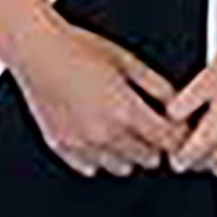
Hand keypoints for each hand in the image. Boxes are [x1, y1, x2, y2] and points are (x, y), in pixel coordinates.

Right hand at [12, 22, 187, 177]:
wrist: (37, 51)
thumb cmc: (79, 49)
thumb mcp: (128, 60)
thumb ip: (156, 86)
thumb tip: (176, 103)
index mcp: (125, 111)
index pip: (167, 140)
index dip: (179, 136)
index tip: (179, 130)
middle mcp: (104, 135)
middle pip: (149, 158)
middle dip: (156, 143)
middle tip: (154, 125)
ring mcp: (82, 145)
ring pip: (122, 167)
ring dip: (130, 153)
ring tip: (125, 128)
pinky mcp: (62, 148)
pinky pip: (92, 166)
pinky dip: (101, 156)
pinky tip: (100, 133)